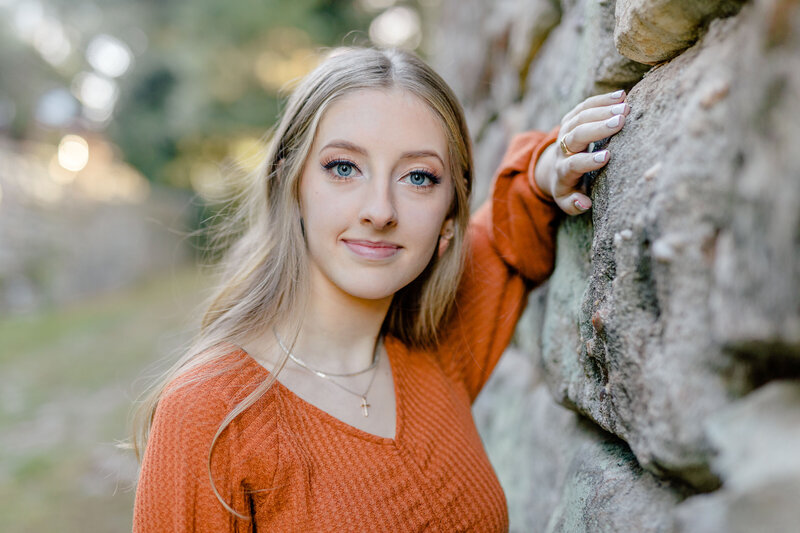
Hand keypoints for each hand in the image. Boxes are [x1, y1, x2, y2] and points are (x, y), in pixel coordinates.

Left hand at [534, 90, 630, 214]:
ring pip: (580, 117)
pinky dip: (602, 100)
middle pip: (576, 135)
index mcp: (563, 171)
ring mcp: (564, 131)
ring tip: (625, 106)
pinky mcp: (570, 118)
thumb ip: (574, 204)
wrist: (554, 169)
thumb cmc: (569, 188)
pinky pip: (584, 106)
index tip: (607, 156)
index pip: (573, 164)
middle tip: (621, 121)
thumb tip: (584, 203)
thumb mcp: (568, 202)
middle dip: (597, 128)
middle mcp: (562, 149)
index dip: (588, 161)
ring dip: (603, 110)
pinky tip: (621, 95)